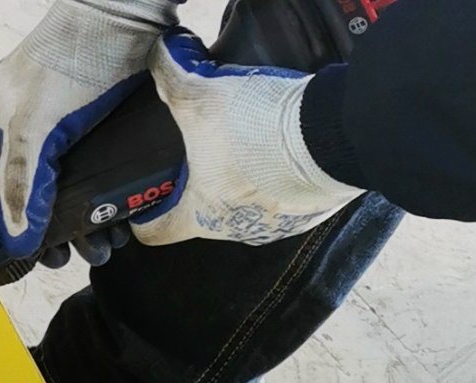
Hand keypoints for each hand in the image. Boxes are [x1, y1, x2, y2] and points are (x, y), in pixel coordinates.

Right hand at [0, 0, 178, 252]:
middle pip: (2, 196)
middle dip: (24, 232)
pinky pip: (78, 184)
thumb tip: (17, 240)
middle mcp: (6, 133)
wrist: (124, 26)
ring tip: (91, 249)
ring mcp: (43, 136)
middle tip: (41, 258)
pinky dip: (94, 208)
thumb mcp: (34, 130)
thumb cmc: (66, 58)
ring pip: (45, 195)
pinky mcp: (76, 139)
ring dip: (69, 227)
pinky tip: (111, 228)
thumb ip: (21, 185)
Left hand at [133, 31, 361, 246]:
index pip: (156, 233)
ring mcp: (272, 226)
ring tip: (247, 142)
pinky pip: (283, 198)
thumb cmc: (258, 131)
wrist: (331, 137)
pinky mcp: (305, 214)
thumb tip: (158, 56)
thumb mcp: (202, 98)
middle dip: (199, 185)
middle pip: (203, 215)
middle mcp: (233, 231)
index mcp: (199, 217)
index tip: (145, 203)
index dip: (145, 217)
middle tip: (201, 152)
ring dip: (242, 179)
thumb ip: (172, 78)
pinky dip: (278, 177)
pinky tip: (281, 148)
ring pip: (245, 207)